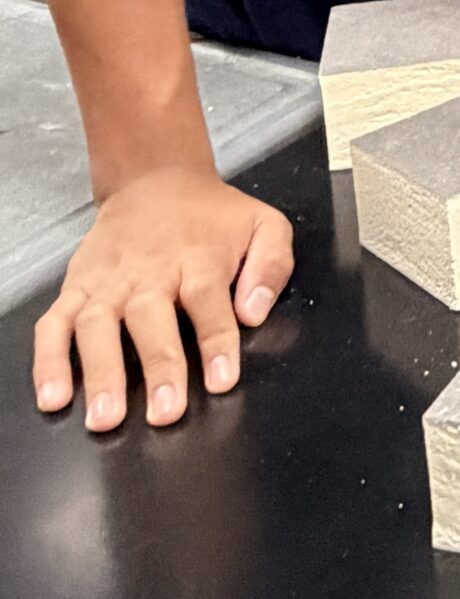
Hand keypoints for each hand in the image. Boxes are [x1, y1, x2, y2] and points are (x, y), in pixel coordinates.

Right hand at [32, 166, 293, 430]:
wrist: (155, 182)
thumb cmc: (213, 218)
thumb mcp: (263, 226)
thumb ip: (271, 266)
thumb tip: (255, 312)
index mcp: (198, 258)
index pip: (208, 300)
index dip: (215, 340)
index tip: (221, 380)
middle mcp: (149, 272)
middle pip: (151, 319)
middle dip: (158, 366)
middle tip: (165, 411)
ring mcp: (107, 282)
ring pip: (98, 326)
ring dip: (101, 372)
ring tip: (106, 416)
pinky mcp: (76, 288)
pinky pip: (55, 325)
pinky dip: (48, 361)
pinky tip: (53, 395)